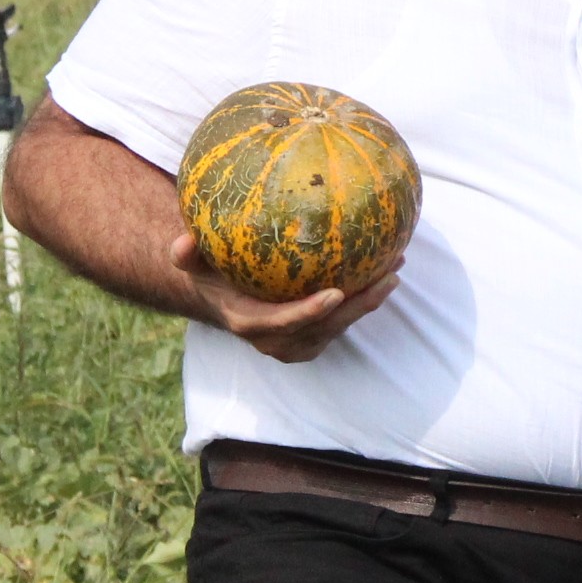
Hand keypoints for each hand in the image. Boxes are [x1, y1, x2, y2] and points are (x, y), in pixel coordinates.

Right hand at [167, 231, 400, 363]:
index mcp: (251, 324)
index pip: (285, 323)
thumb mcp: (192, 264)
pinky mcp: (317, 336)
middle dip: (360, 305)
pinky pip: (346, 318)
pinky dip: (367, 296)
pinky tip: (388, 265)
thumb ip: (186, 254)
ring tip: (396, 265)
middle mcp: (279, 340)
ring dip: (372, 298)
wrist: (222, 298)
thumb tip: (185, 241)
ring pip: (343, 324)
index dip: (311, 312)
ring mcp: (301, 341)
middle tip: (388, 274)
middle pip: (328, 327)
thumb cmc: (209, 273)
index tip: (336, 293)